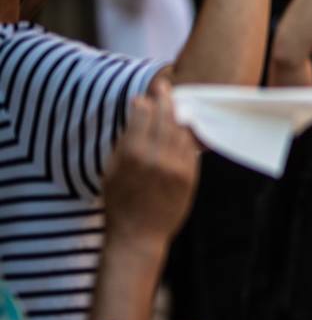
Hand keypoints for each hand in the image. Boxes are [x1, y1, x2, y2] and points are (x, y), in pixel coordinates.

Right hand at [103, 80, 199, 251]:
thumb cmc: (120, 201)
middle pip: (166, 118)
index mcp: (132, 153)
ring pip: (181, 131)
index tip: (145, 95)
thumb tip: (138, 109)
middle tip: (165, 85)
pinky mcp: (190, 177)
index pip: (143, 116)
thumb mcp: (112, 169)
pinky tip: (184, 126)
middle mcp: (156, 157)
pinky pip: (190, 149)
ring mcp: (176, 167)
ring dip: (179, 115)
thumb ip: (125, 139)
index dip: (145, 102)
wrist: (139, 234)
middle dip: (165, 99)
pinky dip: (187, 135)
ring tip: (176, 103)